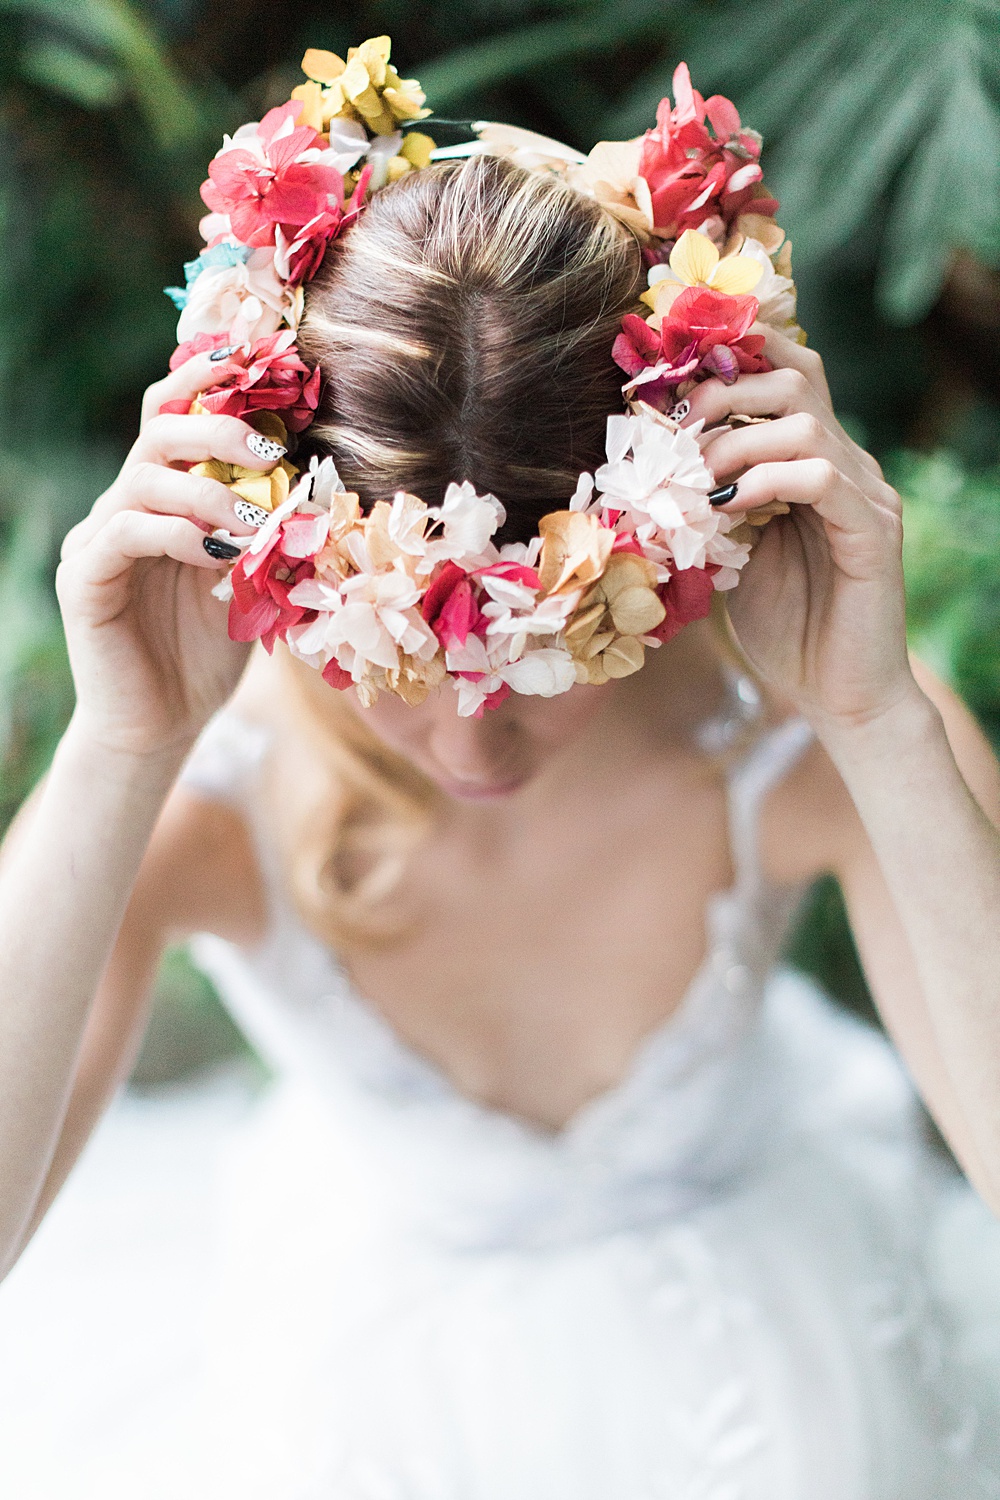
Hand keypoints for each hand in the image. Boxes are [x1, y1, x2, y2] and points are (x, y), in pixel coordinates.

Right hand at [56, 351, 278, 757]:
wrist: (162, 723)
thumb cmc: (208, 651)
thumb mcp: (251, 580)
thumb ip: (266, 530)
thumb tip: (316, 480)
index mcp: (165, 495)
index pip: (175, 412)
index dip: (209, 378)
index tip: (259, 359)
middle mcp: (126, 503)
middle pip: (159, 428)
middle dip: (218, 426)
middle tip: (270, 449)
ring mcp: (99, 538)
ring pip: (145, 478)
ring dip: (210, 493)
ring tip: (257, 523)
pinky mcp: (84, 577)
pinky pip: (126, 533)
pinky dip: (179, 536)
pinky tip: (218, 556)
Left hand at [684, 328, 916, 730]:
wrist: (839, 696)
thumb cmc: (786, 627)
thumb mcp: (731, 553)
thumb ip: (709, 504)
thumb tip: (650, 468)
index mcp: (815, 460)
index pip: (787, 371)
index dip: (731, 361)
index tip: (669, 389)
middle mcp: (848, 465)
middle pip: (794, 377)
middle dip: (721, 393)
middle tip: (675, 435)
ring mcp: (866, 495)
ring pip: (804, 423)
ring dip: (735, 442)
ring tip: (696, 482)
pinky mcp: (872, 533)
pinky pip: (821, 478)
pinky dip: (766, 481)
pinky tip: (728, 507)